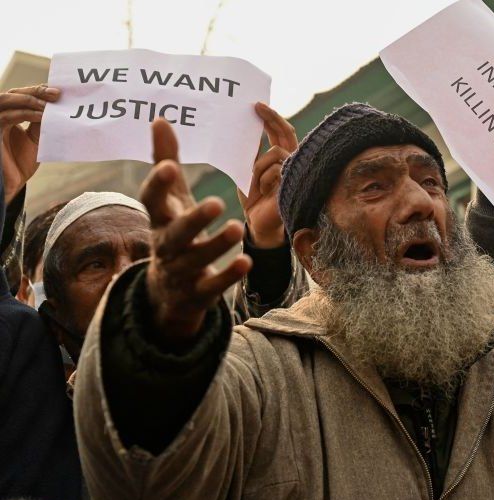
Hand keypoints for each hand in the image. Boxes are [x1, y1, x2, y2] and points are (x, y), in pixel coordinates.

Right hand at [1, 85, 59, 202]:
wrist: (11, 183)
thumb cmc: (20, 162)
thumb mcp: (35, 139)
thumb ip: (41, 122)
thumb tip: (56, 106)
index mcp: (8, 115)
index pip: (20, 96)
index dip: (37, 90)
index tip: (58, 91)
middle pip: (13, 93)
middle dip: (35, 90)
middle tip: (57, 93)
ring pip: (6, 99)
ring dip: (29, 98)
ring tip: (49, 104)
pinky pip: (7, 117)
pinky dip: (25, 113)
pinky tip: (42, 115)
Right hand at [142, 118, 251, 343]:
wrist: (170, 292)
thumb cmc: (174, 231)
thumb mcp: (171, 200)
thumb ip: (165, 161)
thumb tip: (160, 118)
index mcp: (159, 219)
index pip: (151, 201)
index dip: (158, 186)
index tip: (170, 166)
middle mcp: (166, 245)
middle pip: (175, 233)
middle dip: (193, 219)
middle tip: (216, 202)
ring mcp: (181, 271)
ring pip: (196, 258)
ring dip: (216, 244)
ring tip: (238, 227)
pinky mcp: (198, 292)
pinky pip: (213, 285)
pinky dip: (228, 275)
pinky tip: (247, 261)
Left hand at [237, 102, 297, 248]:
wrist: (258, 223)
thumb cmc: (255, 198)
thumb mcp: (249, 170)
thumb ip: (253, 152)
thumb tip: (248, 127)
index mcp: (281, 158)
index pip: (281, 133)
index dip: (272, 118)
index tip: (257, 105)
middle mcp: (292, 162)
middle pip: (286, 134)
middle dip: (271, 118)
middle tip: (257, 107)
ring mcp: (295, 172)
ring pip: (276, 152)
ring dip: (259, 165)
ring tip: (255, 181)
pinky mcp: (295, 183)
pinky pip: (276, 169)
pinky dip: (264, 179)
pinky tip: (263, 191)